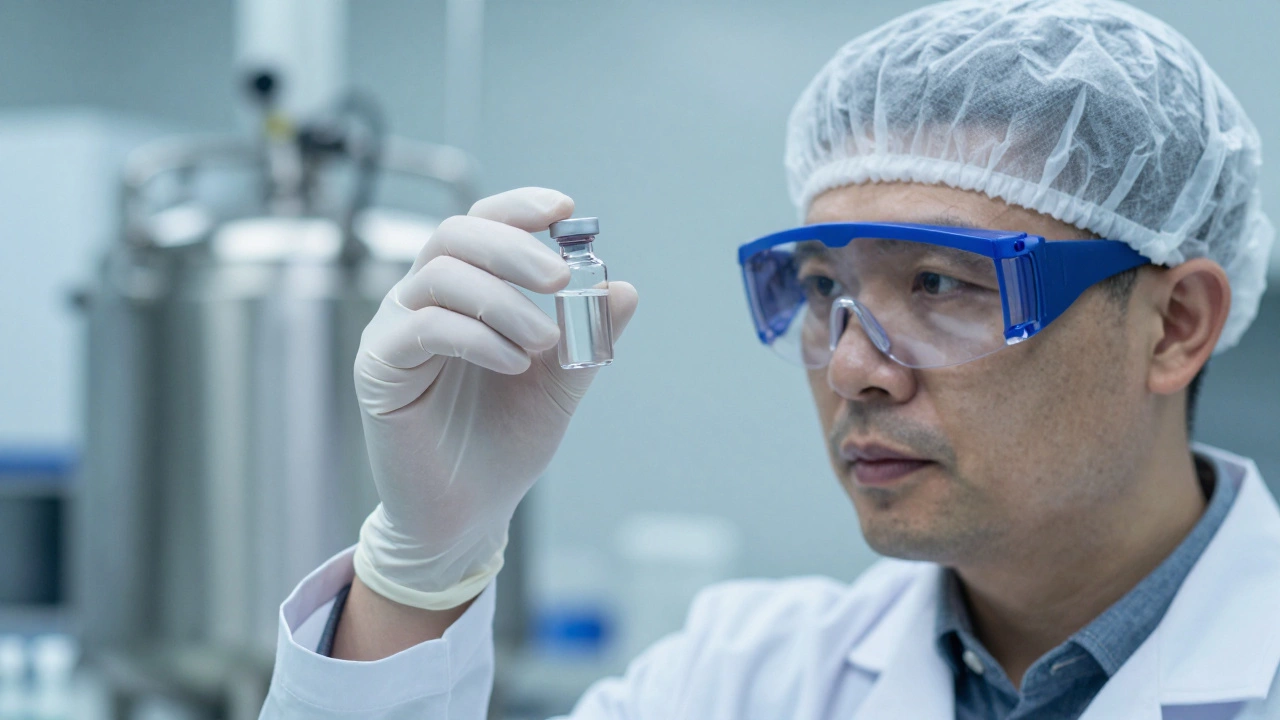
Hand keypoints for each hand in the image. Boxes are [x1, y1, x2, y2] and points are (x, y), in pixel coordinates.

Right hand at [352, 187, 638, 609]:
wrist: (470, 512)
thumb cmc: (506, 443)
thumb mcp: (559, 383)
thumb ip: (587, 336)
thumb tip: (623, 288)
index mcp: (465, 292)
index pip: (482, 225)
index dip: (518, 208)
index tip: (565, 209)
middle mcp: (423, 300)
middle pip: (454, 235)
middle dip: (513, 248)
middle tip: (560, 277)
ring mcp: (396, 331)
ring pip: (438, 277)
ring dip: (502, 301)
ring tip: (544, 342)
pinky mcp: (379, 369)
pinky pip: (421, 329)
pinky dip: (475, 338)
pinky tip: (513, 364)